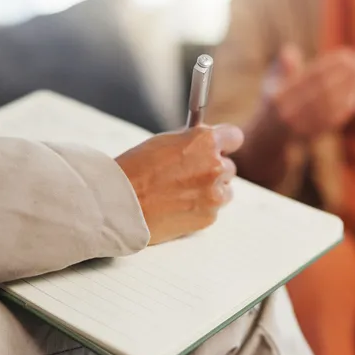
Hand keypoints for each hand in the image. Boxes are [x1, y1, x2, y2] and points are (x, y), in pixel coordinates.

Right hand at [115, 125, 243, 244]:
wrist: (120, 204)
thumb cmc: (134, 170)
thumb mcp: (164, 142)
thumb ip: (191, 142)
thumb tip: (204, 144)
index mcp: (205, 141)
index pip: (234, 137)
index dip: (225, 143)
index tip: (221, 148)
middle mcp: (215, 166)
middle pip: (229, 167)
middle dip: (213, 170)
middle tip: (190, 175)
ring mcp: (214, 194)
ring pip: (224, 191)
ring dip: (210, 191)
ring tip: (182, 194)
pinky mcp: (208, 217)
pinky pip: (212, 211)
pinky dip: (200, 209)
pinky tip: (178, 207)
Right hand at [266, 44, 354, 137]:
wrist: (267, 137)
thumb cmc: (273, 101)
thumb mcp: (270, 82)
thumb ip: (281, 66)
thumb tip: (289, 51)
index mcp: (279, 95)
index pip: (311, 76)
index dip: (333, 64)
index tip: (349, 53)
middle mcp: (289, 113)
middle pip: (326, 90)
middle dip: (349, 74)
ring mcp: (301, 127)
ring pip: (333, 106)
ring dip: (353, 89)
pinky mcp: (312, 137)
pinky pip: (334, 121)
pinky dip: (348, 107)